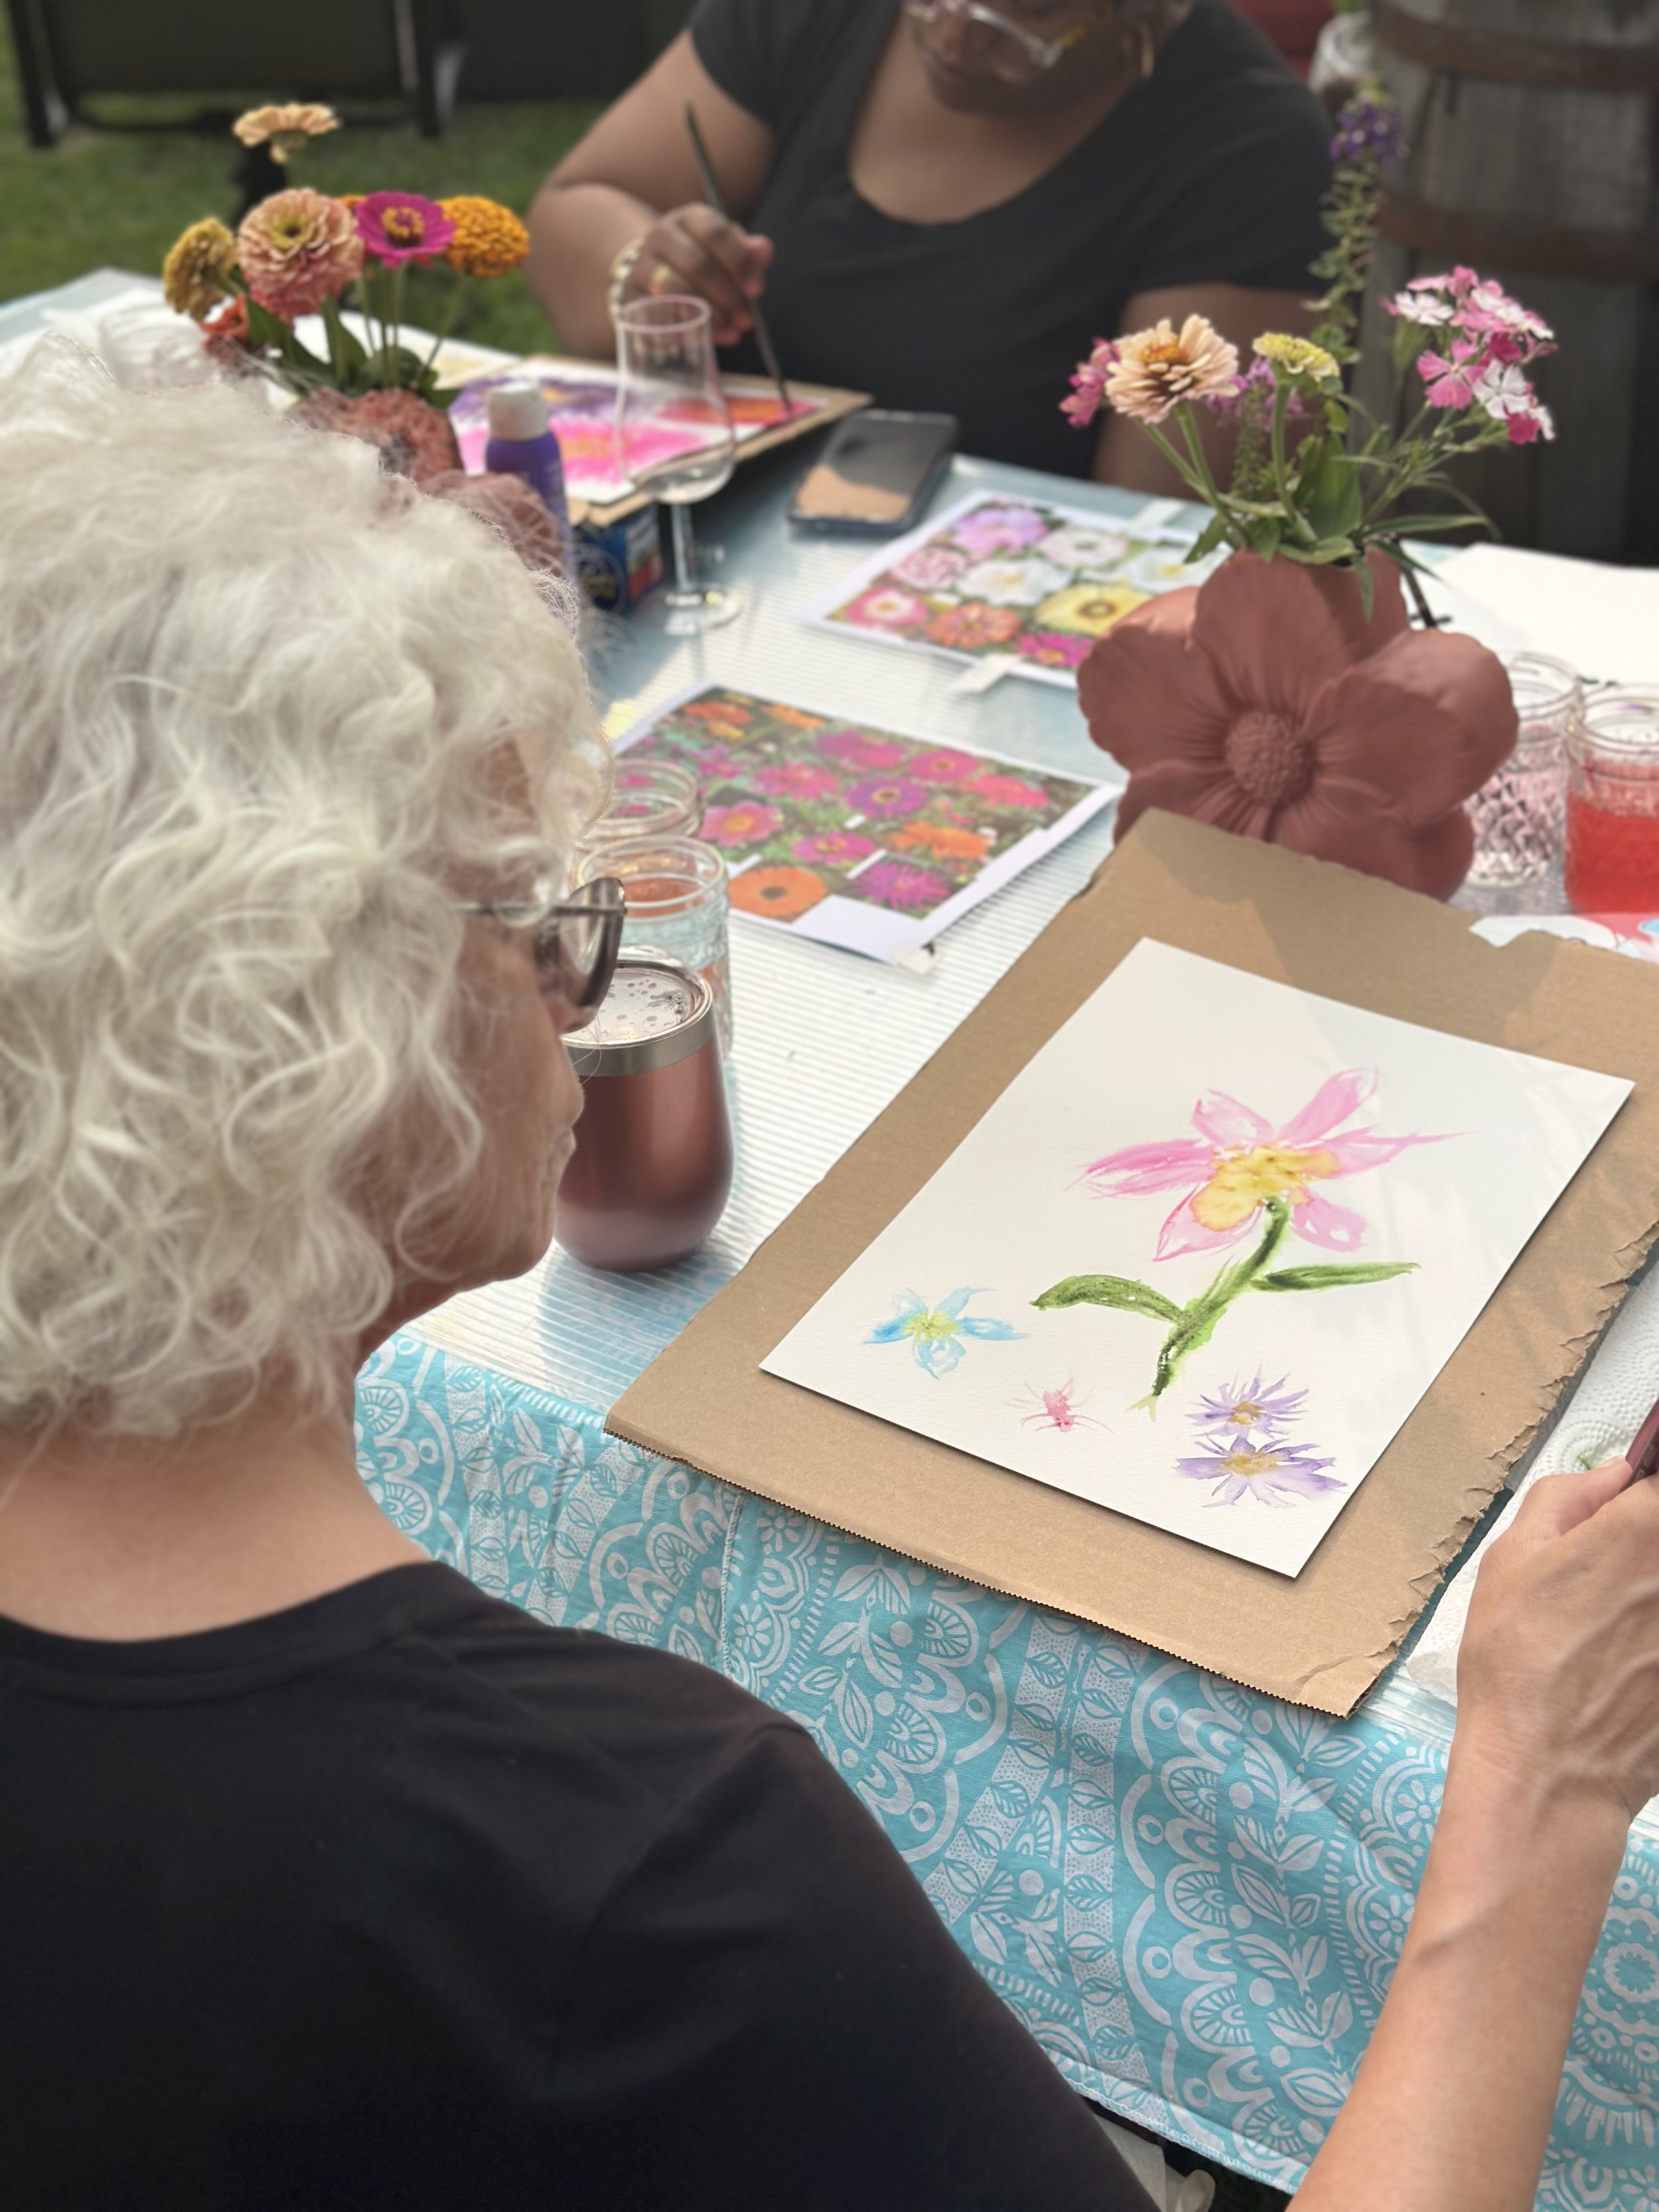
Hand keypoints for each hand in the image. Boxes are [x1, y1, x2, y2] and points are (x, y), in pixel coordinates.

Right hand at [623, 206, 772, 346]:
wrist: (651, 271)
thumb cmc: (699, 262)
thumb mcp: (724, 252)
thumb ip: (746, 252)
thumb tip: (764, 251)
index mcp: (689, 218)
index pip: (715, 232)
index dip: (739, 261)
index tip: (757, 290)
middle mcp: (662, 235)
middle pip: (696, 263)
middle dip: (726, 294)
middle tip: (746, 320)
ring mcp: (642, 264)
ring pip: (674, 288)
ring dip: (707, 314)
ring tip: (730, 333)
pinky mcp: (630, 295)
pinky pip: (657, 315)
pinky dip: (682, 330)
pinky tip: (702, 340)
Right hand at [1456, 1457, 1658, 1821]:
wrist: (1548, 1772)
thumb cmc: (1515, 1663)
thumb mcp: (1510, 1559)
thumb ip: (1565, 1499)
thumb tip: (1612, 1476)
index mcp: (1643, 1529)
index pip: (1658, 1481)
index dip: (1637, 1494)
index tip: (1622, 1510)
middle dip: (1643, 1553)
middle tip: (1606, 1586)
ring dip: (1646, 1599)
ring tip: (1610, 1632)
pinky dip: (1651, 1645)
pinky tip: (1624, 1664)